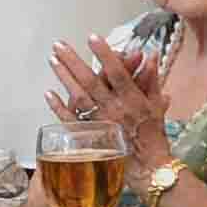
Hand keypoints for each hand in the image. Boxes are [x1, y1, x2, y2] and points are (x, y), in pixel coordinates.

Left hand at [43, 33, 178, 165]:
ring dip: (64, 78)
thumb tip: (152, 53)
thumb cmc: (154, 136)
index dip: (106, 56)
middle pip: (92, 82)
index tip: (93, 38)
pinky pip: (71, 121)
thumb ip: (152, 78)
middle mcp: (115, 111)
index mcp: (134, 101)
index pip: (119, 74)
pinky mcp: (90, 137)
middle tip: (59, 45)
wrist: (149, 168)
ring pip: (79, 98)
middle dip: (74, 62)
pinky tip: (48, 93)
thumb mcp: (157, 105)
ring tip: (52, 60)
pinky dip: (59, 107)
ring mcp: (101, 124)